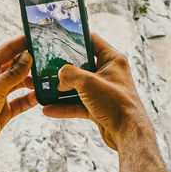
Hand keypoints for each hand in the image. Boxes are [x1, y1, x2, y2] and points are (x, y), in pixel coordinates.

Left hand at [0, 36, 36, 161]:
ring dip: (33, 81)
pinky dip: (31, 98)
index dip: (22, 42)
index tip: (39, 36)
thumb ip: (13, 74)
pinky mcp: (4, 110)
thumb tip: (28, 56)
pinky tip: (41, 96)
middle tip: (49, 58)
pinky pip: (21, 101)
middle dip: (31, 62)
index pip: (7, 50)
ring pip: (20, 82)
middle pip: (16, 65)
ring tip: (47, 78)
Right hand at [44, 33, 151, 149]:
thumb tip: (59, 77)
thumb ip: (69, 74)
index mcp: (112, 59)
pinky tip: (48, 109)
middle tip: (46, 65)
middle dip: (63, 67)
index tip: (59, 37)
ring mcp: (103, 90)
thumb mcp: (88, 83)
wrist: (127, 134)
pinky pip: (78, 104)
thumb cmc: (115, 103)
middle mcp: (108, 73)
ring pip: (78, 86)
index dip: (76, 38)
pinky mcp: (98, 107)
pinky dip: (64, 106)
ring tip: (42, 88)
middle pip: (82, 65)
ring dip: (61, 89)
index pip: (92, 41)